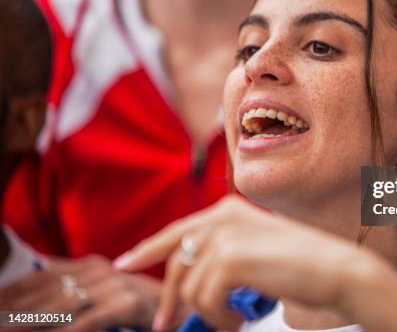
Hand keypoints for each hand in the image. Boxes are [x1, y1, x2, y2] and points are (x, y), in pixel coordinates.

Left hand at [0, 255, 186, 330]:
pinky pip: (88, 320)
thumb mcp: (106, 294)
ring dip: (30, 323)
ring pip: (62, 304)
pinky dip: (66, 331)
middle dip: (15, 311)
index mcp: (93, 266)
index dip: (14, 291)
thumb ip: (78, 284)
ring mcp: (116, 284)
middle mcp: (103, 270)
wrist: (184, 310)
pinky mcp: (128, 302)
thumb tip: (42, 272)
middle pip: (48, 290)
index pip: (42, 276)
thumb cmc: (141, 307)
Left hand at [114, 196, 382, 330]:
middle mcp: (222, 216)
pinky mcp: (229, 258)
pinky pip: (204, 299)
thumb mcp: (256, 249)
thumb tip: (188, 279)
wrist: (336, 270)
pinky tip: (239, 319)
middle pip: (176, 262)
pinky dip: (219, 317)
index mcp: (228, 210)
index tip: (124, 264)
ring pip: (190, 287)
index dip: (147, 248)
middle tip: (164, 326)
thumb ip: (223, 252)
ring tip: (232, 320)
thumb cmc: (303, 265)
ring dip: (208, 313)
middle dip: (168, 299)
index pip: (177, 230)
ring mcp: (224, 235)